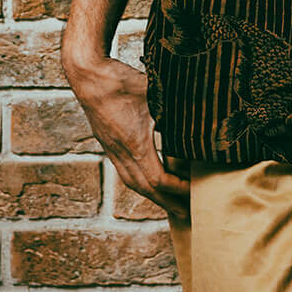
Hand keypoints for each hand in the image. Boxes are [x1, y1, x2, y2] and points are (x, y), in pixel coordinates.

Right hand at [66, 56, 190, 220]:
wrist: (89, 76)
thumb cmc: (121, 81)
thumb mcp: (155, 93)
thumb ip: (176, 107)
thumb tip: (202, 113)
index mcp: (134, 144)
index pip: (158, 179)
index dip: (177, 188)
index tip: (194, 190)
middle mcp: (121, 153)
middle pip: (146, 189)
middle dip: (168, 203)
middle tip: (187, 214)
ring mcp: (113, 150)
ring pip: (133, 182)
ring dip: (153, 196)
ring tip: (170, 204)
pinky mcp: (108, 144)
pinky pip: (125, 172)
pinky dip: (141, 182)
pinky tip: (149, 181)